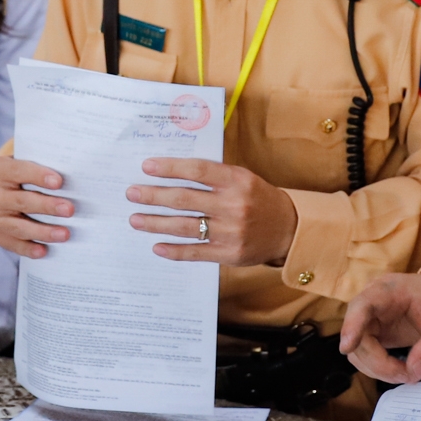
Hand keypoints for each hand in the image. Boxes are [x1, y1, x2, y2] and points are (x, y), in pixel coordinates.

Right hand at [0, 155, 69, 258]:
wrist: (7, 189)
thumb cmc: (26, 174)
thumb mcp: (30, 163)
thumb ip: (45, 165)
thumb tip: (75, 175)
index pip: (18, 171)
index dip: (38, 176)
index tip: (59, 182)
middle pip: (21, 201)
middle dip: (47, 206)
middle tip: (70, 210)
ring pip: (19, 226)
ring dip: (43, 231)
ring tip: (65, 234)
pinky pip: (14, 244)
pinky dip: (29, 248)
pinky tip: (44, 251)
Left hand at [126, 159, 298, 266]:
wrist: (288, 229)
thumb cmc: (259, 199)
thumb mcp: (243, 178)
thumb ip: (214, 176)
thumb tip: (172, 172)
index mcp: (237, 181)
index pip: (197, 171)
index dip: (170, 168)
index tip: (147, 167)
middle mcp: (233, 205)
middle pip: (185, 199)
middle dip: (153, 196)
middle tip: (131, 193)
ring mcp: (230, 231)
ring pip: (185, 226)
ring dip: (156, 223)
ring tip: (135, 219)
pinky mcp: (229, 254)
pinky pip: (195, 252)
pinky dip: (174, 250)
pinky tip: (156, 246)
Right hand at [339, 264, 420, 383]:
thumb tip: (413, 371)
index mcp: (391, 289)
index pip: (362, 304)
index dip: (351, 325)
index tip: (347, 347)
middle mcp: (373, 301)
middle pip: (356, 334)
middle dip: (376, 361)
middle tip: (406, 375)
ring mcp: (370, 317)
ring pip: (357, 348)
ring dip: (377, 368)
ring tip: (407, 374)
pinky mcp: (373, 332)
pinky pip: (364, 353)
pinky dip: (378, 367)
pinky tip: (399, 370)